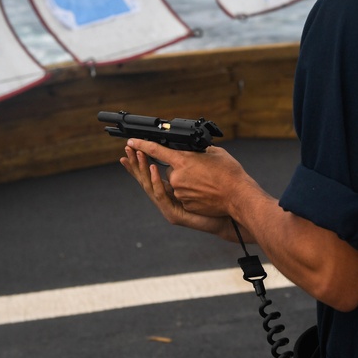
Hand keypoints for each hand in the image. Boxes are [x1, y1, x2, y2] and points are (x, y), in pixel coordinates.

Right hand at [120, 144, 234, 236]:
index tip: (130, 147)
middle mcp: (166, 198)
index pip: (149, 173)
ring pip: (149, 186)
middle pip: (144, 178)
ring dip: (142, 168)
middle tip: (128, 148)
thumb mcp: (204, 169)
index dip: (138, 161)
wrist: (230, 212)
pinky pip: (161, 195)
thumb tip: (186, 143)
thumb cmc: (220, 192)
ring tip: (139, 154)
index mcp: (170, 188)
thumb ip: (193, 160)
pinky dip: (156, 181)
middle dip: (135, 162)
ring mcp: (168, 206)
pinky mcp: (173, 214)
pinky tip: (153, 168)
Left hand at [124, 139, 258, 217]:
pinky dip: (191, 193)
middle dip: (179, 168)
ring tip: (205, 181)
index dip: (142, 145)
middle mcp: (177, 177)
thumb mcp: (214, 153)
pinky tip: (205, 191)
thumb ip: (198, 151)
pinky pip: (183, 195)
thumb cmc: (229, 174)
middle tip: (196, 169)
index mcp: (182, 161)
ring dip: (187, 181)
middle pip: (169, 169)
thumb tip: (193, 150)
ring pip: (176, 183)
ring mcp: (180, 193)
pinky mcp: (185, 205)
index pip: (156, 150)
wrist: (238, 197)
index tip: (131, 142)